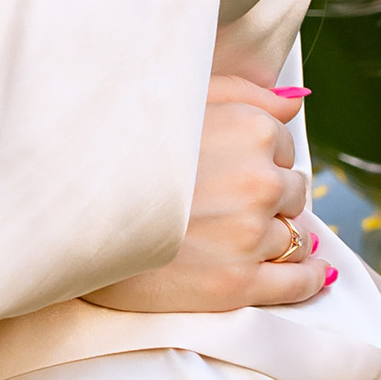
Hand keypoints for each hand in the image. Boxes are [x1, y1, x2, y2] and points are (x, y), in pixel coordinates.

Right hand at [86, 74, 330, 315]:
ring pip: (297, 235)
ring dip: (282, 236)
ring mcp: (251, 236)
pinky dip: (307, 278)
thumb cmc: (119, 150)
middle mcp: (260, 181)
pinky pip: (297, 283)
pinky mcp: (239, 285)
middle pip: (293, 191)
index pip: (283, 146)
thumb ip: (244, 94)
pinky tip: (310, 274)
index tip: (231, 168)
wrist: (70, 218)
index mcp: (251, 130)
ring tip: (248, 237)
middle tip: (227, 203)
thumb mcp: (179, 101)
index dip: (259, 157)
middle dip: (270, 197)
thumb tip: (295, 101)